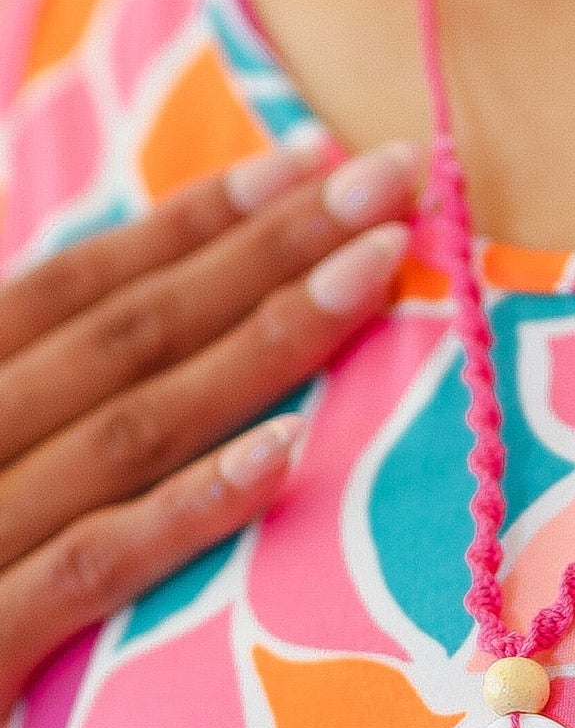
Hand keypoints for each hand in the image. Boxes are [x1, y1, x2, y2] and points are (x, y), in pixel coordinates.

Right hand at [0, 139, 419, 709]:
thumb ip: (32, 384)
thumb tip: (115, 285)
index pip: (75, 286)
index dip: (195, 220)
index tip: (310, 160)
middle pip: (123, 333)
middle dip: (264, 245)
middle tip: (386, 178)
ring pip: (126, 427)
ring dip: (261, 340)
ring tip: (379, 269)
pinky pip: (91, 568)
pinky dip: (187, 505)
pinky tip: (287, 450)